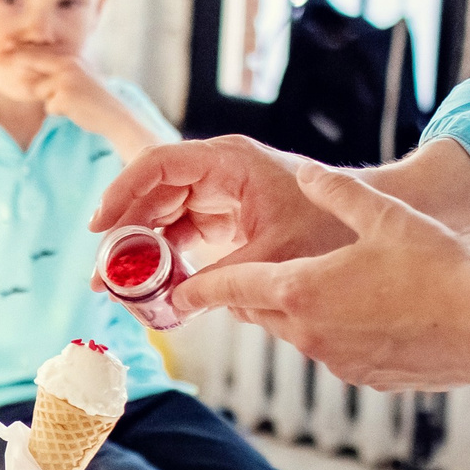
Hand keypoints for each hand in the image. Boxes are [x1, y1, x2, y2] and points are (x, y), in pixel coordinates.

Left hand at [7, 49, 122, 133]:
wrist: (115, 115)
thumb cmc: (93, 100)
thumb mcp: (74, 81)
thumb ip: (53, 76)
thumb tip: (24, 77)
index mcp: (70, 57)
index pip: (38, 51)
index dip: (15, 51)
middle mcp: (68, 63)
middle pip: (32, 60)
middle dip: (11, 60)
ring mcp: (67, 78)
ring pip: (39, 89)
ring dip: (50, 100)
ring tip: (71, 102)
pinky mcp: (66, 94)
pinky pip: (49, 106)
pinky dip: (58, 111)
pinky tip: (75, 110)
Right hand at [87, 135, 355, 296]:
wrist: (369, 224)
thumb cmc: (332, 228)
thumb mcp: (275, 256)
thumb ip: (224, 281)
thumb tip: (177, 306)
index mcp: (228, 163)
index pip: (158, 165)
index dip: (123, 193)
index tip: (100, 227)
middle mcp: (218, 170)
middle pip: (153, 191)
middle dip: (124, 229)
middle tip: (103, 272)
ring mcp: (220, 191)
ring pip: (163, 212)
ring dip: (141, 245)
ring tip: (119, 284)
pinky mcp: (226, 213)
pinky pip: (183, 229)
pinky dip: (166, 254)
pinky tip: (153, 283)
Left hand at [186, 161, 469, 394]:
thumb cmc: (438, 268)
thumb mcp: (383, 216)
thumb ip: (337, 192)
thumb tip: (310, 174)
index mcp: (300, 289)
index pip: (230, 289)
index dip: (199, 290)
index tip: (175, 295)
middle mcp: (308, 332)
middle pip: (262, 312)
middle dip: (256, 293)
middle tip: (257, 275)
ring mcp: (337, 360)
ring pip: (298, 333)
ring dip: (300, 312)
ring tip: (327, 287)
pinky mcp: (366, 378)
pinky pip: (334, 352)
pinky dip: (337, 333)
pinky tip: (370, 315)